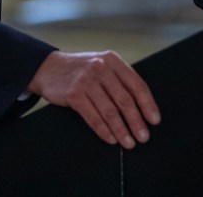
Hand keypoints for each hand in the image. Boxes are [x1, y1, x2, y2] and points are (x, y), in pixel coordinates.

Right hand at [27, 50, 159, 149]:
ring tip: (129, 143)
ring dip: (121, 130)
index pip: (136, 84)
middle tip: (143, 137)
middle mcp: (100, 68)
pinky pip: (93, 117)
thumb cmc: (80, 70)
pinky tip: (111, 139)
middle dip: (136, 122)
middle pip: (125, 100)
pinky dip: (104, 131)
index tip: (154, 120)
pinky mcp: (74, 94)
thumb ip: (119, 79)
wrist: (48, 67)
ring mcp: (86, 81)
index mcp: (112, 60)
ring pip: (110, 111)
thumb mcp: (101, 65)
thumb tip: (141, 108)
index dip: (148, 104)